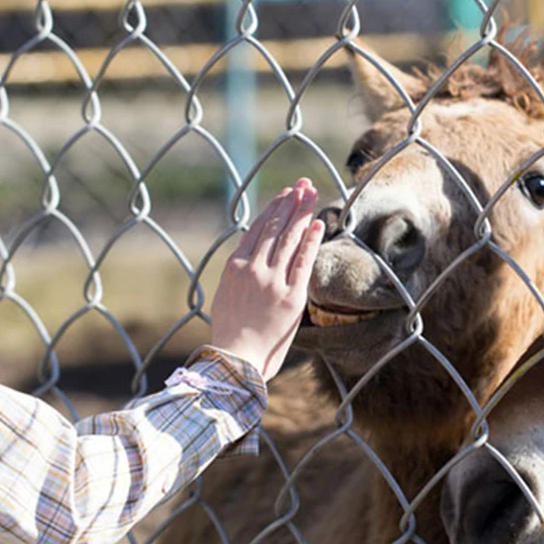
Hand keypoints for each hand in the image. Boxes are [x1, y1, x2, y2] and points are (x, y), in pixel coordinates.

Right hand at [210, 178, 323, 380]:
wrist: (236, 359)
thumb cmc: (229, 334)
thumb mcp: (225, 296)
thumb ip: (239, 275)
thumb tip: (248, 260)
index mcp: (235, 268)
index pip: (256, 230)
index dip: (273, 209)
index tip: (284, 195)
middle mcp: (253, 269)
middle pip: (275, 228)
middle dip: (291, 203)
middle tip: (303, 185)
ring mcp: (272, 281)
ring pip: (289, 240)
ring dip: (302, 214)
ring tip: (311, 194)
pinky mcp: (291, 296)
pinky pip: (303, 262)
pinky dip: (311, 241)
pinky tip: (318, 224)